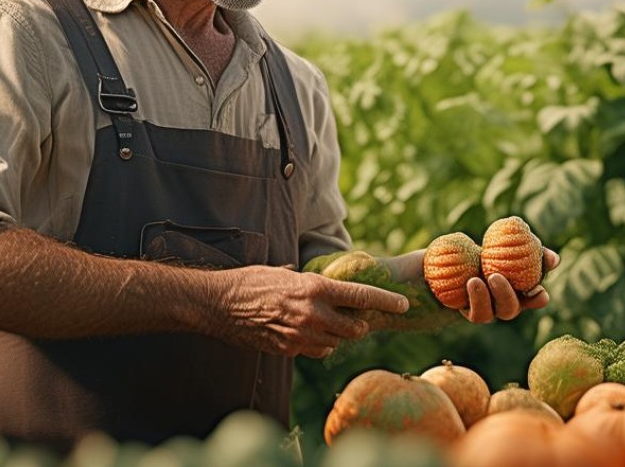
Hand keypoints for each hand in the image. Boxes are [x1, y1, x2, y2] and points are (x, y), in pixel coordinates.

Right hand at [208, 265, 408, 358]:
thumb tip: (325, 284)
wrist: (220, 304)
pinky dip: (320, 344)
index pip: (361, 296)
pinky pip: (317, 351)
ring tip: (328, 322)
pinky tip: (309, 333)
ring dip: (338, 334)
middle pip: (354, 327)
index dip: (386, 301)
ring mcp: (301, 335)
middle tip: (358, 316)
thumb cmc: (252, 281)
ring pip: (337, 342)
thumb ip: (310, 282)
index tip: (403, 304)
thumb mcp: (286, 273)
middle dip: (360, 323)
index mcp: (315, 289)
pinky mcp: (289, 350)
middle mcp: (313, 314)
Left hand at [462, 247, 559, 323]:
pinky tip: (467, 282)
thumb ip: (534, 250)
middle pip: (509, 309)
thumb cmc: (494, 251)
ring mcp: (486, 311)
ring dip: (482, 298)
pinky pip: (471, 311)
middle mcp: (504, 305)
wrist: (463, 260)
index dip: (538, 299)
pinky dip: (469, 298)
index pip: (534, 300)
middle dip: (504, 295)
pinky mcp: (468, 310)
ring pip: (486, 315)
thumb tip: (554, 259)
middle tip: (495, 276)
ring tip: (475, 280)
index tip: (540, 293)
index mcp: (520, 292)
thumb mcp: (512, 246)